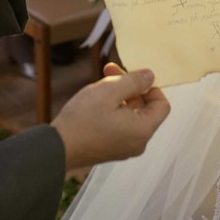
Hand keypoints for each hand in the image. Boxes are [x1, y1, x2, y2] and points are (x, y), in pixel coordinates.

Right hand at [51, 66, 170, 170]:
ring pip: (130, 115)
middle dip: (130, 87)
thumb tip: (151, 76)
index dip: (150, 87)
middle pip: (145, 109)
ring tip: (98, 84)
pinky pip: (120, 125)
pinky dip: (112, 110)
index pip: (162, 105)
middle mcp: (138, 142)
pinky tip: (94, 101)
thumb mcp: (109, 90)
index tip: (131, 77)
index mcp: (143, 130)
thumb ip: (134, 81)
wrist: (57, 148)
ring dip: (119, 96)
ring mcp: (124, 148)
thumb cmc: (84, 118)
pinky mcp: (111, 149)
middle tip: (109, 70)